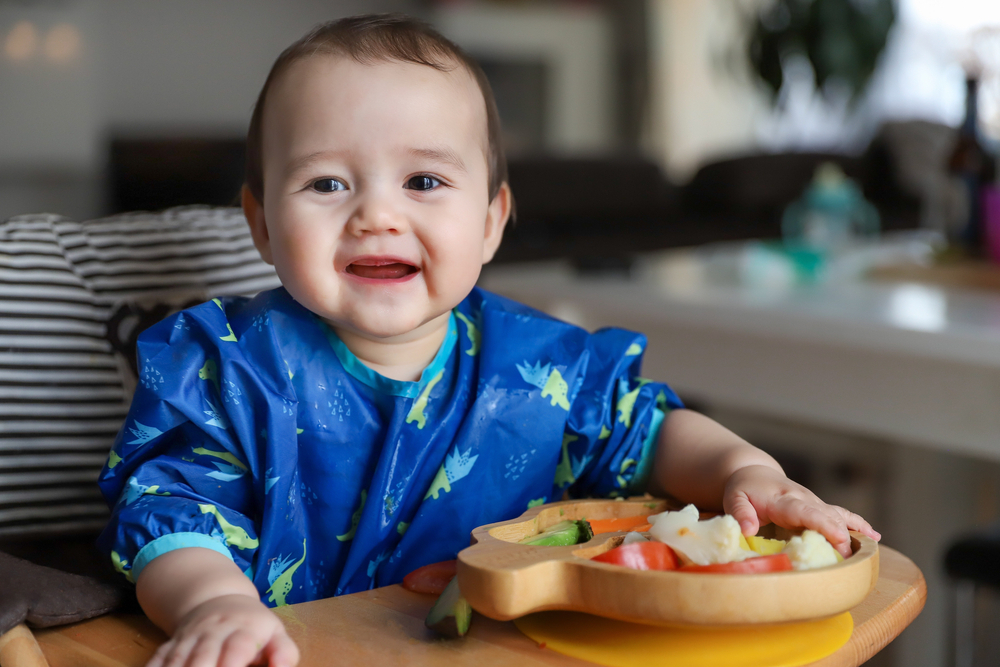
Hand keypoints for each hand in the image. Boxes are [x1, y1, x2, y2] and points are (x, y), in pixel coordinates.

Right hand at [146, 594, 298, 666]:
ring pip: (178, 657)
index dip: (232, 664)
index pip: (237, 648)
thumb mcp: (276, 634)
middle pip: (203, 656)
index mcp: (244, 630)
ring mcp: (190, 636)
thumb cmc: (253, 626)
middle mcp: (214, 631)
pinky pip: (159, 656)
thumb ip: (284, 652)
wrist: (219, 599)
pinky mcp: (172, 643)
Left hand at [723, 465, 880, 557]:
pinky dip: (858, 523)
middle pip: (827, 515)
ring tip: (869, 548)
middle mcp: (803, 499)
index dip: (823, 524)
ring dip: (853, 531)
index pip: (805, 511)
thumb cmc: (744, 489)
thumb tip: (747, 531)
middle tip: (849, 556)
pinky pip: (841, 514)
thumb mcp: (734, 499)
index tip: (838, 539)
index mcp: (783, 499)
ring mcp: (814, 503)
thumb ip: (740, 513)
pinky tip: (875, 536)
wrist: (754, 474)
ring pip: (838, 514)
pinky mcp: (819, 507)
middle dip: (840, 534)